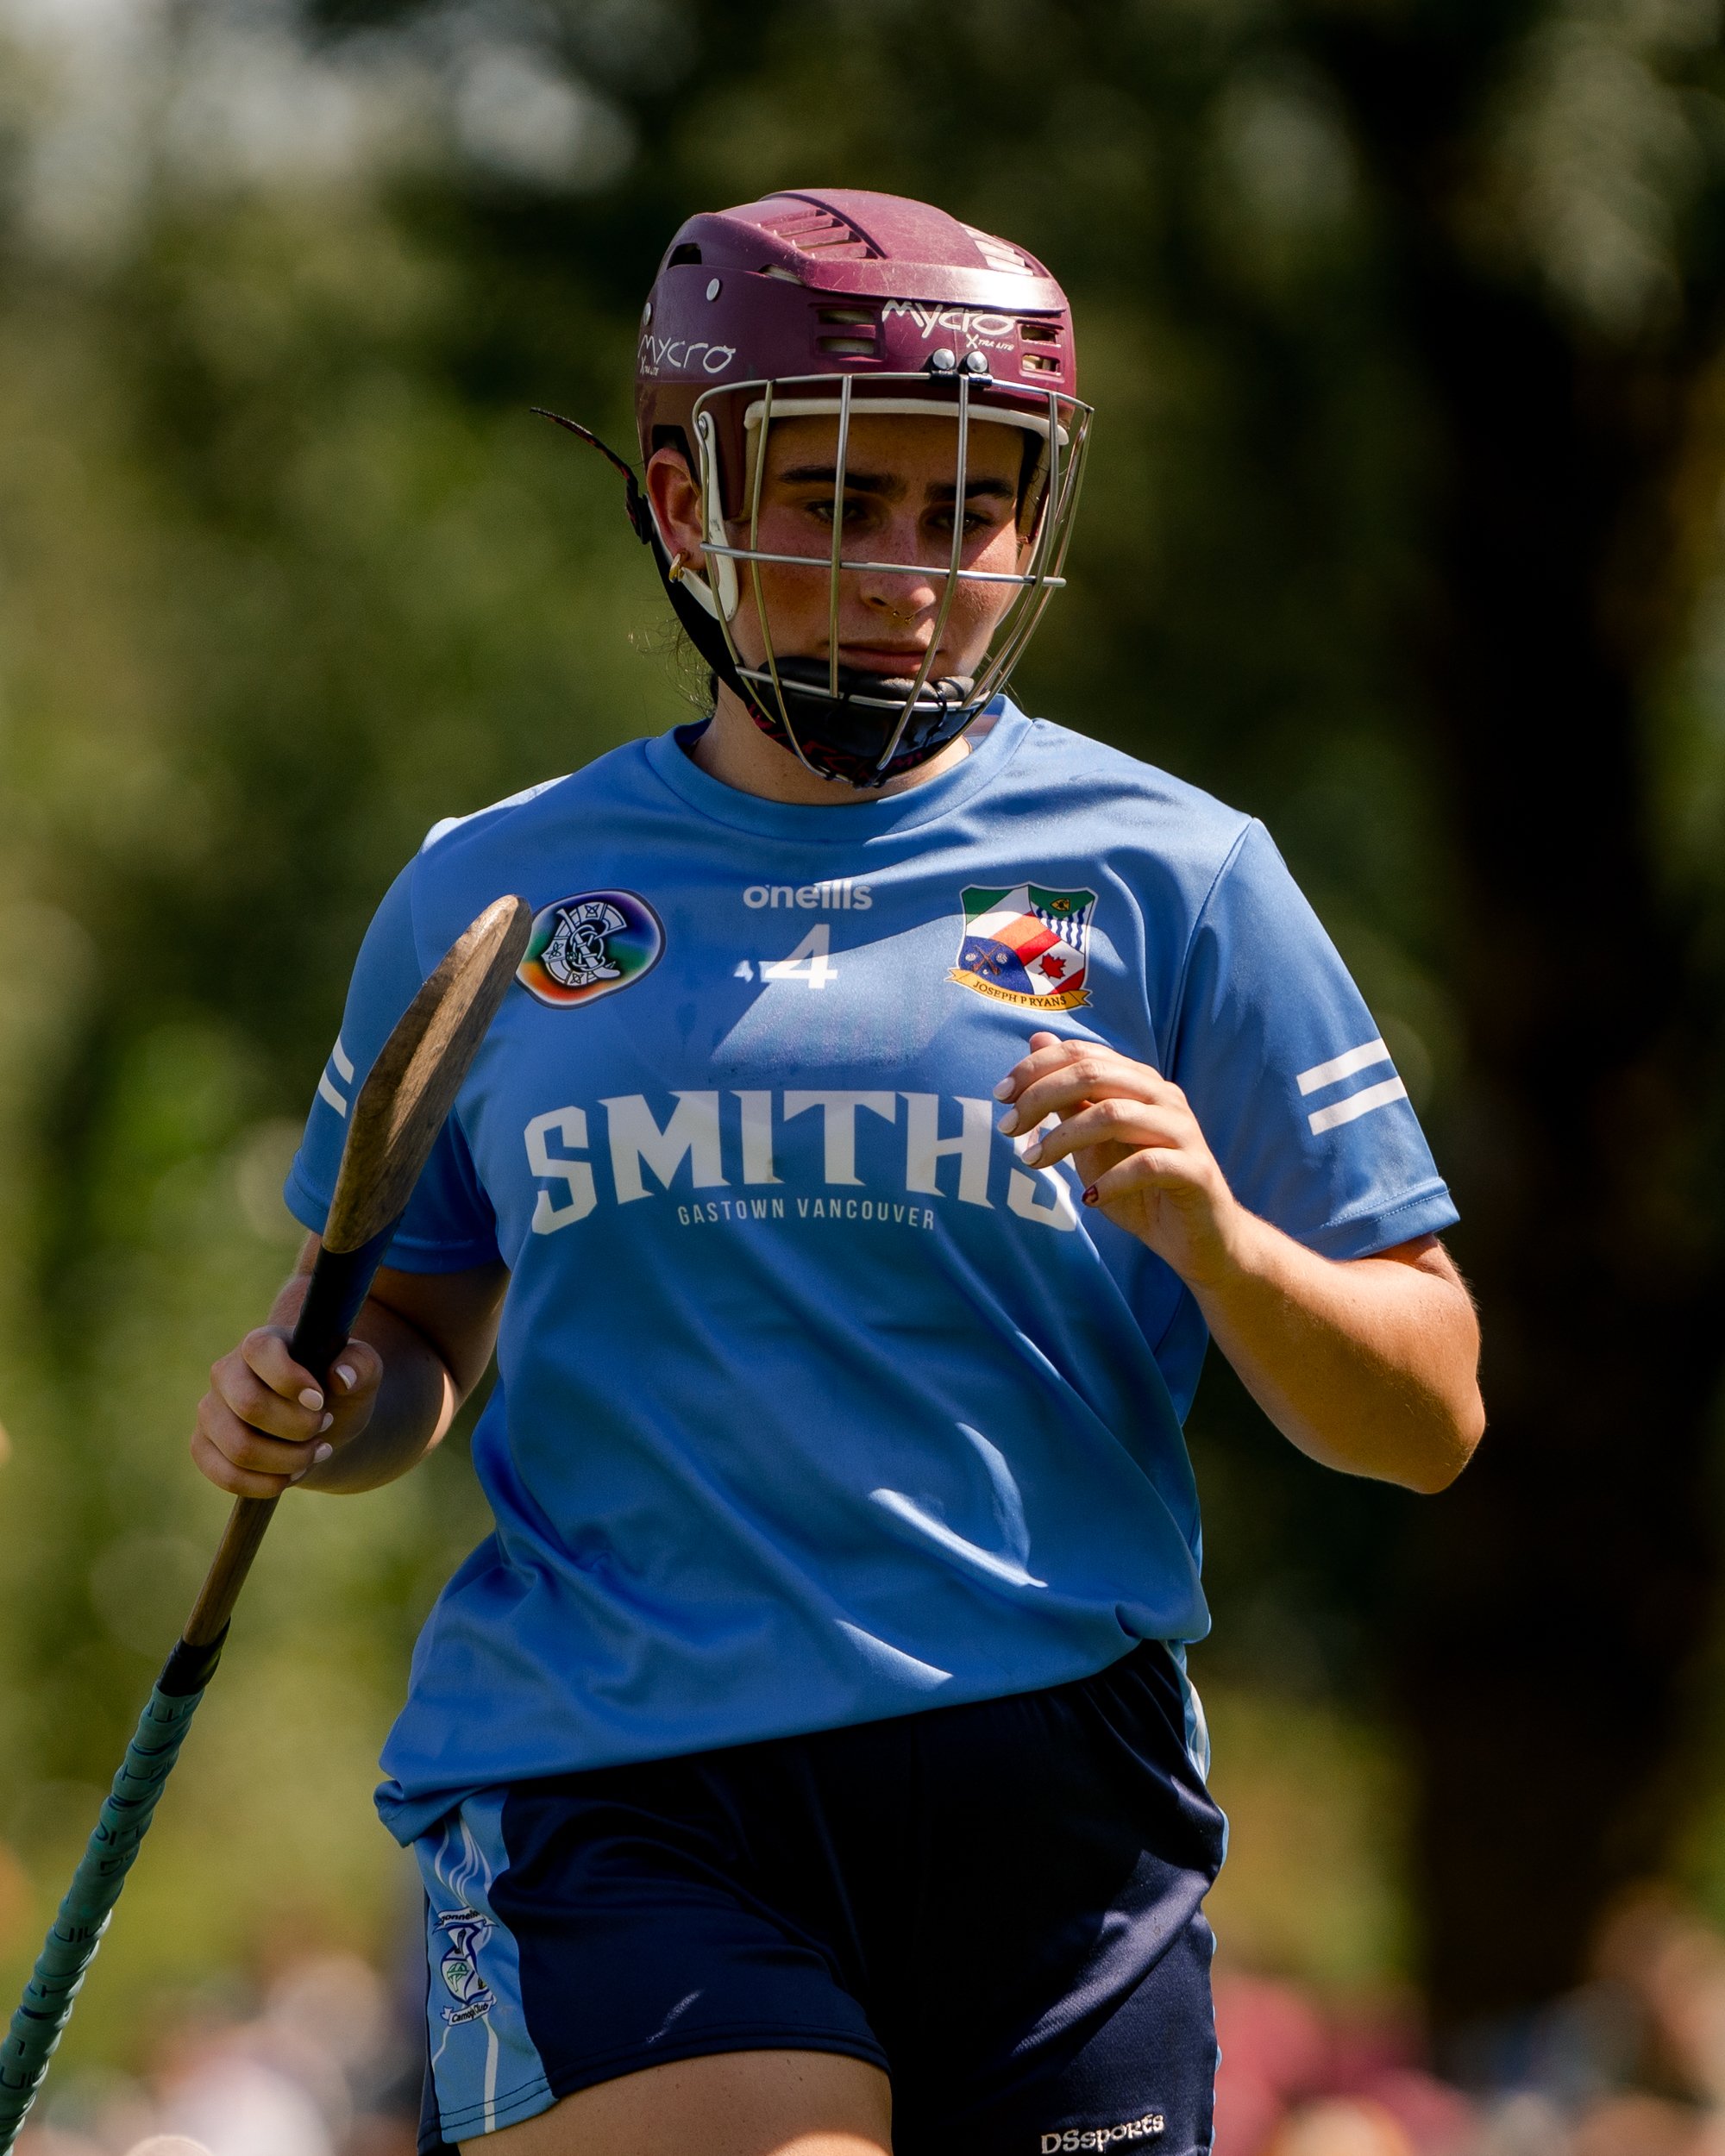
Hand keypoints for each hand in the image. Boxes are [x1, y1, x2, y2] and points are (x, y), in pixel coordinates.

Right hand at [191, 1325, 382, 1497]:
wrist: (318, 1421)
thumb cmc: (336, 1388)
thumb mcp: (362, 1370)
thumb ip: (360, 1365)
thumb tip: (341, 1379)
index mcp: (262, 1343)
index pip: (259, 1351)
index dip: (290, 1379)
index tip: (320, 1401)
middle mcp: (226, 1372)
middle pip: (250, 1405)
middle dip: (298, 1427)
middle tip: (325, 1426)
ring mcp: (210, 1410)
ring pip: (239, 1448)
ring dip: (287, 1461)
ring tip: (316, 1453)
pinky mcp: (203, 1445)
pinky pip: (225, 1476)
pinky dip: (265, 1484)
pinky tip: (292, 1475)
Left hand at [995, 1031, 1243, 1286]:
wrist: (1197, 1239)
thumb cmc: (1140, 1188)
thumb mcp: (1092, 1142)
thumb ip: (1068, 1097)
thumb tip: (1035, 1040)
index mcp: (1139, 1082)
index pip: (1084, 1054)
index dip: (1037, 1068)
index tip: (1000, 1096)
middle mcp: (1163, 1097)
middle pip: (1095, 1074)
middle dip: (1042, 1097)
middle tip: (1009, 1128)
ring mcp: (1182, 1131)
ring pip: (1115, 1114)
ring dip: (1064, 1138)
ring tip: (1034, 1162)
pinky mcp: (1195, 1170)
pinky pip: (1148, 1164)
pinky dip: (1111, 1180)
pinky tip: (1089, 1199)